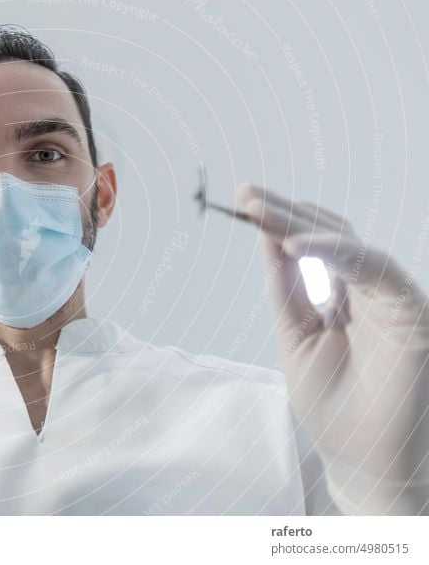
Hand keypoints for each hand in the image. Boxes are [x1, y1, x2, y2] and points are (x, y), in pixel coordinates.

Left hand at [237, 184, 428, 514]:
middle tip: (247, 194)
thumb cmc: (331, 405)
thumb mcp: (294, 339)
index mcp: (335, 299)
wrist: (362, 459)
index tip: (244, 200)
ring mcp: (387, 299)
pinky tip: (298, 244)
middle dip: (284, 212)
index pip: (307, 250)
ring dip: (304, 224)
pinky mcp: (409, 311)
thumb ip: (286, 291)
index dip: (276, 223)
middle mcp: (363, 292)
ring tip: (262, 212)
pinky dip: (337, 252)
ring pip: (349, 245)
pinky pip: (375, 269)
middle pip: (326, 237)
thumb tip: (269, 241)